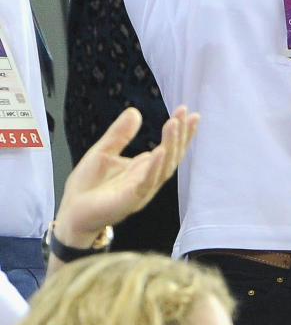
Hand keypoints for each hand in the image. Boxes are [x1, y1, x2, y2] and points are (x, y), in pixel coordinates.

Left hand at [54, 105, 198, 247]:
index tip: (187, 111)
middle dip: (181, 134)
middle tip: (184, 113)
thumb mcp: (102, 152)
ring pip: (164, 168)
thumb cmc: (86, 187)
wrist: (69, 213)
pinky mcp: (130, 200)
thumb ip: (119, 134)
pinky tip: (160, 151)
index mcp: (143, 168)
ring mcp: (141, 190)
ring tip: (173, 124)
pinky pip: (147, 183)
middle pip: (172, 156)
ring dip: (171, 145)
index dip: (180, 132)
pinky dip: (155, 167)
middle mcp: (148, 179)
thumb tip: (135, 111)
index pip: (169, 148)